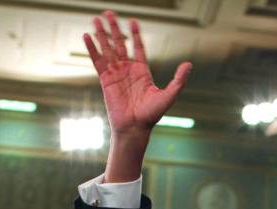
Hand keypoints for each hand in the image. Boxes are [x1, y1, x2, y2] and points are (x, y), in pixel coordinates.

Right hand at [83, 11, 190, 181]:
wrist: (135, 127)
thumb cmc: (152, 115)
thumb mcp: (169, 95)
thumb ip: (179, 80)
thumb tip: (189, 65)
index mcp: (142, 71)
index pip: (138, 47)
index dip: (135, 34)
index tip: (133, 21)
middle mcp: (128, 70)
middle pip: (120, 44)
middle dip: (114, 28)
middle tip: (109, 13)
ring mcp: (116, 74)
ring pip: (108, 49)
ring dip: (102, 34)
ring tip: (96, 19)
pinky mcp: (105, 80)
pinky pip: (98, 61)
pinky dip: (92, 49)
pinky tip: (87, 36)